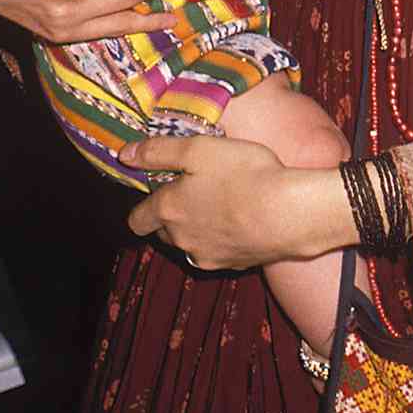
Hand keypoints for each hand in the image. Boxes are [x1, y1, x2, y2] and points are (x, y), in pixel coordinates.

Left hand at [123, 135, 356, 270]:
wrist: (287, 213)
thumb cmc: (242, 174)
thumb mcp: (198, 149)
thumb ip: (159, 151)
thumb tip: (125, 154)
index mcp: (169, 211)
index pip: (138, 219)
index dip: (142, 208)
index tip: (154, 193)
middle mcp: (182, 239)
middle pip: (164, 232)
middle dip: (172, 215)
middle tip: (194, 190)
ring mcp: (208, 255)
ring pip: (191, 242)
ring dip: (198, 228)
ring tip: (221, 204)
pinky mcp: (234, 264)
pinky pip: (219, 250)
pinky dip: (224, 237)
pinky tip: (243, 219)